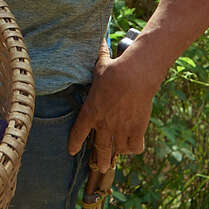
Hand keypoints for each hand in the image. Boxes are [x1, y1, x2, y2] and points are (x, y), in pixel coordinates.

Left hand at [67, 40, 157, 171]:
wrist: (135, 75)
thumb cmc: (114, 69)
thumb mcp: (100, 65)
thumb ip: (97, 60)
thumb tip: (97, 41)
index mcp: (90, 111)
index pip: (78, 132)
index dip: (74, 143)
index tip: (72, 151)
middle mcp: (104, 124)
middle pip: (100, 149)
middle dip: (100, 160)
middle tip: (100, 166)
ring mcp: (120, 129)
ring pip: (117, 151)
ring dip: (116, 154)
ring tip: (116, 157)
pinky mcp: (137, 129)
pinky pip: (134, 147)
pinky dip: (134, 148)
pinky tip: (133, 146)